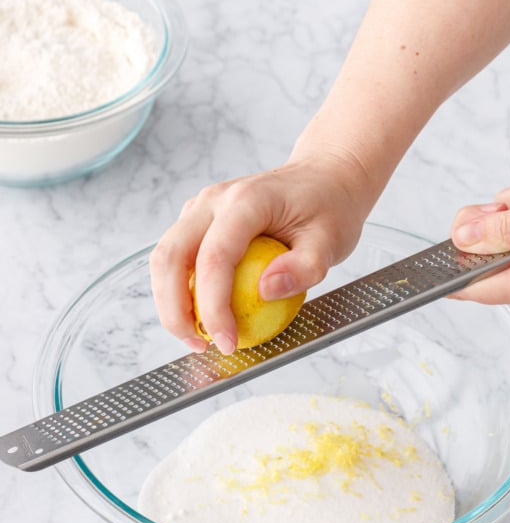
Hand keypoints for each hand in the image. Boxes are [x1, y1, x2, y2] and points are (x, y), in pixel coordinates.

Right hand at [149, 149, 371, 353]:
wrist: (323, 177)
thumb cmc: (330, 207)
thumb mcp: (331, 240)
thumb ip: (304, 268)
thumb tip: (265, 292)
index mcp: (246, 201)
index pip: (215, 258)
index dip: (214, 307)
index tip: (228, 342)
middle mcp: (214, 200)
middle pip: (170, 256)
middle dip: (175, 310)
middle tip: (199, 346)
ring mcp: (201, 208)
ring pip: (164, 257)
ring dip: (171, 303)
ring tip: (197, 337)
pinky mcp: (199, 220)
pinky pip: (177, 257)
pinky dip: (179, 290)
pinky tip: (201, 316)